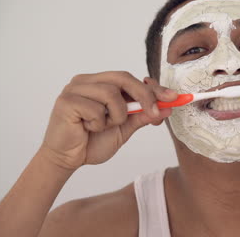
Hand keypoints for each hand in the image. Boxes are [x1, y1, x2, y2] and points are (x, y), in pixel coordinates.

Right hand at [40, 71, 176, 169]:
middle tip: (154, 114)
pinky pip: (96, 109)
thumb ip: (142, 116)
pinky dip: (99, 123)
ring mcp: (74, 89)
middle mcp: (86, 81)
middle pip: (123, 78)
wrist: (66, 160)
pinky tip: (87, 129)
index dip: (153, 87)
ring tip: (103, 126)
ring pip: (111, 94)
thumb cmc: (91, 142)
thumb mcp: (124, 129)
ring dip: (116, 116)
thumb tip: (167, 108)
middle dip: (144, 96)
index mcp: (99, 83)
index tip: (173, 97)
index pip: (130, 78)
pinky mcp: (66, 101)